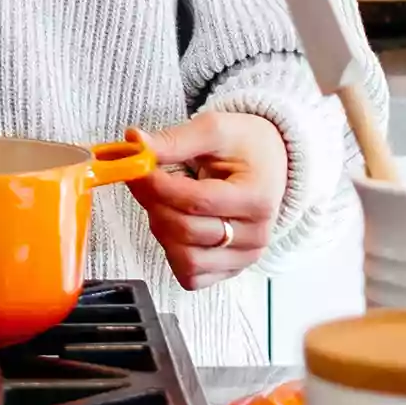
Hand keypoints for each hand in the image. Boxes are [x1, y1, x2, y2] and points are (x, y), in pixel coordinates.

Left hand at [128, 112, 288, 290]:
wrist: (269, 162)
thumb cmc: (245, 146)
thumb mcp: (214, 129)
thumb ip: (175, 140)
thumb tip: (136, 143)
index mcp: (257, 198)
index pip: (197, 201)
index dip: (159, 187)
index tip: (139, 170)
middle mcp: (256, 234)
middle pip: (186, 231)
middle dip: (154, 204)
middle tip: (142, 180)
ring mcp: (244, 257)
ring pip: (186, 259)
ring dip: (161, 229)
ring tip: (161, 201)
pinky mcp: (229, 270)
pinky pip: (191, 276)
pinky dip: (173, 253)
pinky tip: (174, 225)